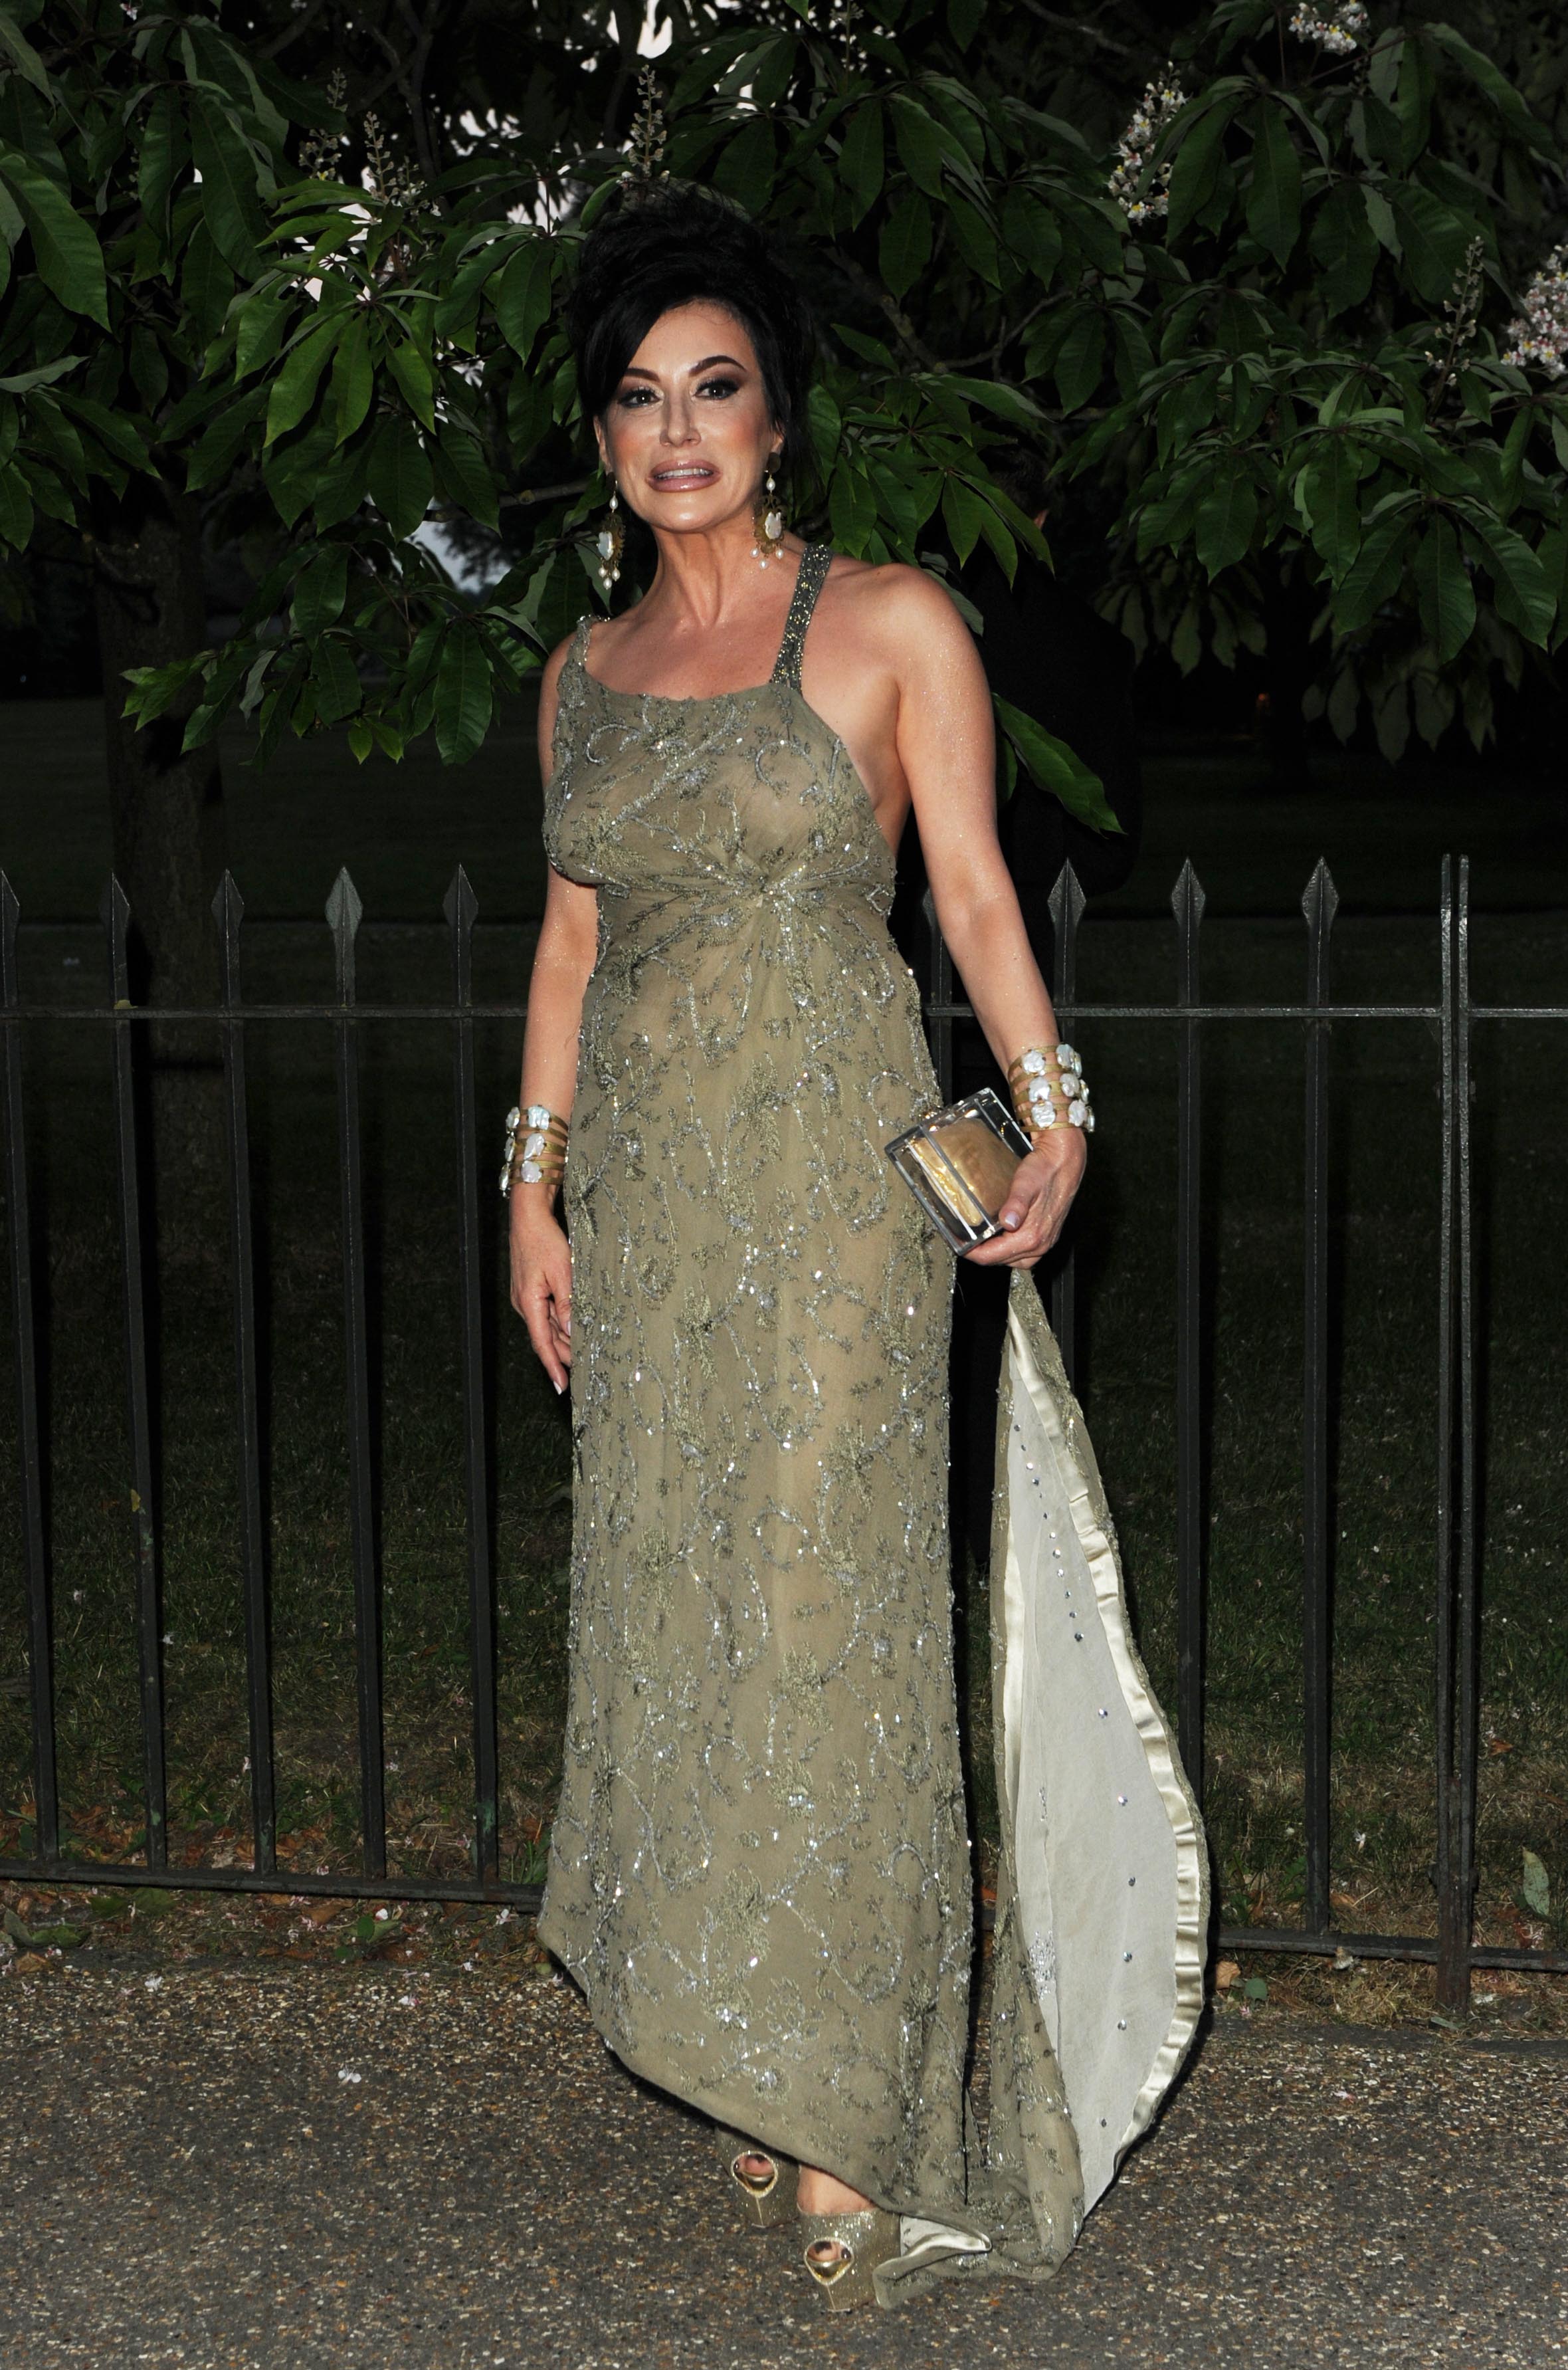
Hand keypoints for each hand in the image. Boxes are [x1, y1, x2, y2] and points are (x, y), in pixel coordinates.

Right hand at [509, 1199, 572, 1390]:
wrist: (529, 1217)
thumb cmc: (543, 1240)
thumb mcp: (562, 1272)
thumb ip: (568, 1304)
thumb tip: (574, 1332)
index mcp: (529, 1303)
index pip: (542, 1343)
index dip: (553, 1366)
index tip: (562, 1386)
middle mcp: (525, 1304)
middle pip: (546, 1338)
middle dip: (563, 1356)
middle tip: (582, 1373)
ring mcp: (527, 1297)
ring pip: (548, 1326)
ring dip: (564, 1340)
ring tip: (582, 1356)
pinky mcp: (532, 1289)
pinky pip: (548, 1313)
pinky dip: (561, 1323)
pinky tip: (574, 1328)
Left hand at [961, 1131, 1086, 1269]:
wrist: (1065, 1161)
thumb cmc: (1044, 1170)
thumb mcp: (1025, 1183)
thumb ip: (1016, 1204)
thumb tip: (1008, 1222)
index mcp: (1032, 1236)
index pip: (993, 1257)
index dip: (972, 1254)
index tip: (959, 1246)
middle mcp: (1040, 1244)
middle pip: (1002, 1261)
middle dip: (982, 1255)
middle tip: (966, 1243)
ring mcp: (1046, 1241)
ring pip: (1015, 1260)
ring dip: (997, 1255)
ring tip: (982, 1244)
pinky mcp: (1049, 1235)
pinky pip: (1026, 1253)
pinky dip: (1011, 1251)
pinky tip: (1003, 1238)